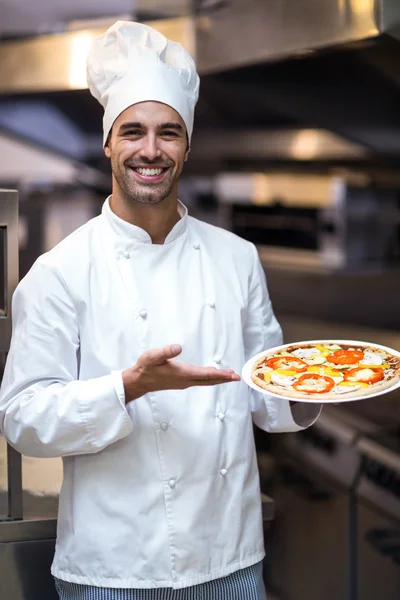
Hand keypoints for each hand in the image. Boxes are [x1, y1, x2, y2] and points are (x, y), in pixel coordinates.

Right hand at [122, 344, 240, 403]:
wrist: (139, 381)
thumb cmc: (145, 367)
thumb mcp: (153, 356)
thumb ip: (165, 352)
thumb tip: (178, 347)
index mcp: (182, 374)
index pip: (205, 375)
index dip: (219, 374)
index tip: (231, 374)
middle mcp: (186, 380)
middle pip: (209, 380)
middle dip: (224, 378)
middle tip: (237, 377)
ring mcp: (184, 382)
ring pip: (206, 382)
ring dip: (218, 379)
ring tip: (230, 377)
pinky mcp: (181, 381)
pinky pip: (200, 381)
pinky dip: (210, 379)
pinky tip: (212, 376)